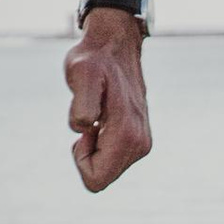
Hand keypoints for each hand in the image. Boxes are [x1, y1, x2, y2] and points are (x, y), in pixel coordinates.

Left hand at [64, 14, 151, 193]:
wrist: (115, 44)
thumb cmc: (93, 60)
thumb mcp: (80, 76)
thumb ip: (82, 105)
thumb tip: (84, 128)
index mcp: (127, 135)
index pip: (95, 179)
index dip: (80, 158)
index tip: (85, 128)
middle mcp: (140, 144)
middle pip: (101, 177)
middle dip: (87, 154)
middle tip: (91, 120)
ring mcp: (142, 142)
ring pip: (107, 169)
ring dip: (94, 146)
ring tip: (98, 114)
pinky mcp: (140, 139)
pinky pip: (111, 159)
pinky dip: (101, 142)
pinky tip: (105, 116)